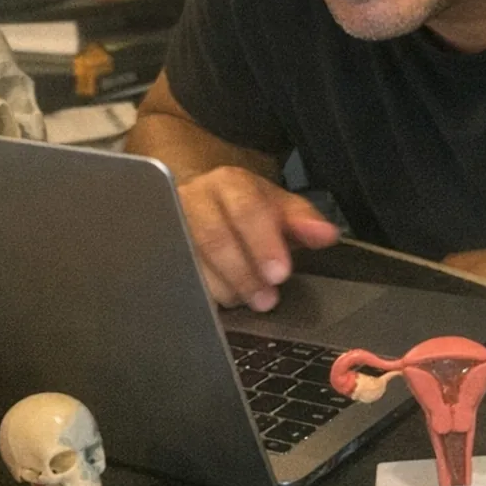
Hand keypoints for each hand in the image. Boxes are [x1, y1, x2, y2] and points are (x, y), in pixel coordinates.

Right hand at [176, 166, 340, 310]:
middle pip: (213, 237)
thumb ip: (304, 221)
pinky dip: (202, 296)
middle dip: (243, 272)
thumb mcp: (280, 209)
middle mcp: (194, 198)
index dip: (262, 243)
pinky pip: (177, 279)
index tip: (280, 273)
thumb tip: (326, 234)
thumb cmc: (249, 209)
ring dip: (224, 288)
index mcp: (229, 183)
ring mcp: (171, 225)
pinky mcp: (160, 251)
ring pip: (191, 262)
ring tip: (248, 300)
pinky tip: (221, 303)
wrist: (207, 204)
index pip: (245, 209)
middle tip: (266, 299)